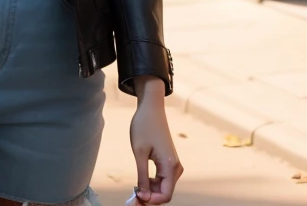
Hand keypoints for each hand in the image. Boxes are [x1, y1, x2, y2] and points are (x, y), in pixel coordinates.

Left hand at [129, 77, 180, 203]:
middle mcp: (175, 168)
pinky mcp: (169, 163)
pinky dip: (152, 184)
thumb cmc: (144, 127)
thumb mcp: (139, 153)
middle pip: (164, 193)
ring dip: (150, 192)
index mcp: (170, 166)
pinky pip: (162, 180)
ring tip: (134, 190)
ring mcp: (173, 165)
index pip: (165, 195)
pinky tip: (140, 182)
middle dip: (149, 198)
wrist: (151, 109)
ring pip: (163, 188)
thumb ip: (142, 176)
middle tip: (131, 198)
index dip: (150, 201)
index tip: (135, 199)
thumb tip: (143, 196)